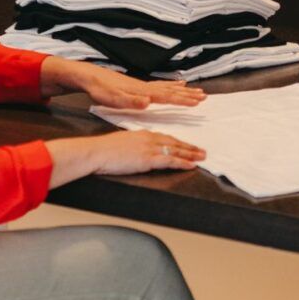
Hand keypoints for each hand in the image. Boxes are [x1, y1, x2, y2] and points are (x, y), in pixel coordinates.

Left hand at [45, 58, 204, 108]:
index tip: (198, 102)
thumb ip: (131, 101)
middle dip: (188, 95)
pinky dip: (170, 84)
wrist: (88, 77)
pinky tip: (174, 84)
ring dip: (182, 90)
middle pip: (171, 91)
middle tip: (204, 96)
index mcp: (142, 92)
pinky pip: (159, 85)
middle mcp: (145, 87)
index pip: (167, 96)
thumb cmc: (100, 89)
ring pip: (167, 87)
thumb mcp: (113, 99)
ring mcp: (142, 85)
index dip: (183, 100)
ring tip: (195, 90)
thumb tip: (148, 102)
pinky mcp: (136, 85)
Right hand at [46, 131, 205, 182]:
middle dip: (189, 147)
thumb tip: (137, 151)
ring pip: (175, 150)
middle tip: (201, 151)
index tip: (186, 145)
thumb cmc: (103, 150)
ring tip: (201, 157)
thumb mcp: (121, 143)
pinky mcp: (148, 159)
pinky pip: (170, 160)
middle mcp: (148, 139)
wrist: (97, 152)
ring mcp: (149, 148)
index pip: (165, 137)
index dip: (178, 142)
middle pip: (173, 142)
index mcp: (142, 134)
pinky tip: (191, 165)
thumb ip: (133, 145)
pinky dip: (182, 162)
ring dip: (190, 154)